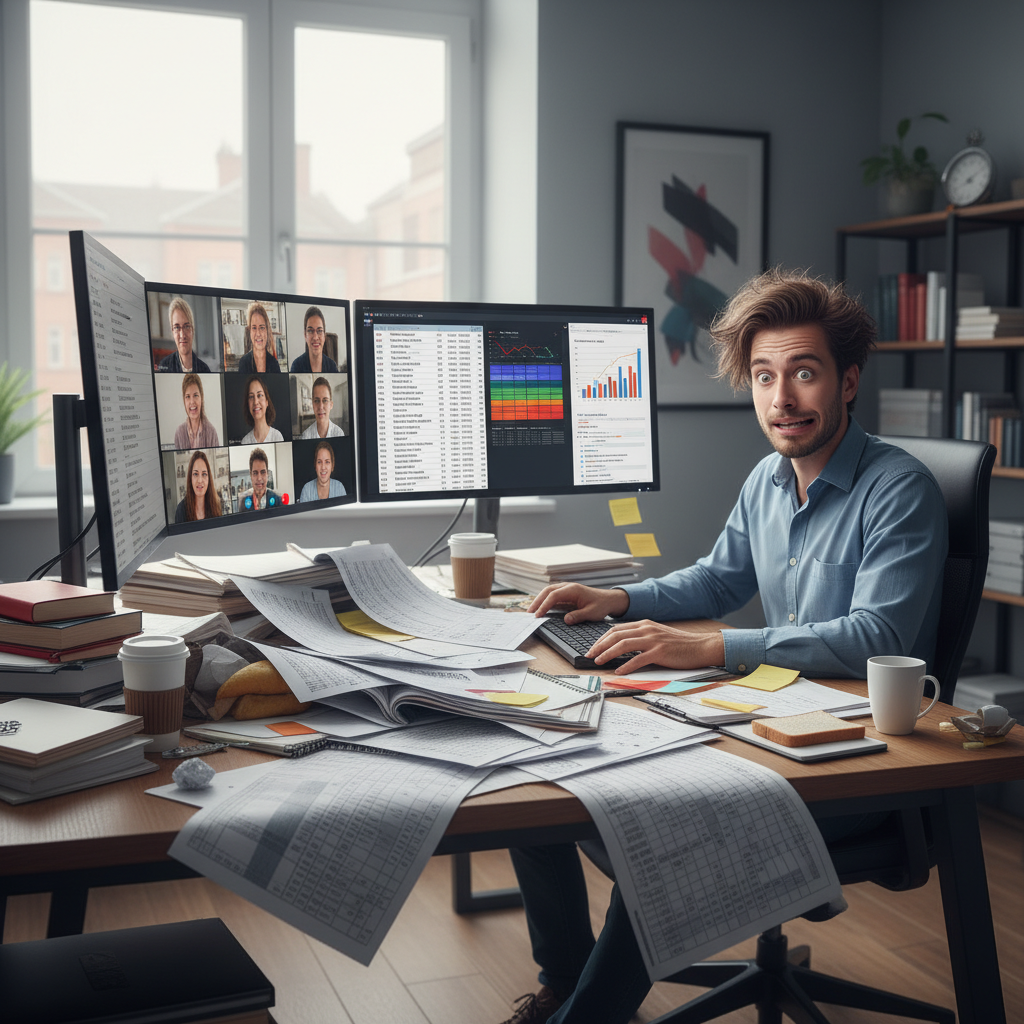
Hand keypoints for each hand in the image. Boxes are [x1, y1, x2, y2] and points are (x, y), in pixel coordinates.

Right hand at [529, 583, 629, 622]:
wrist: (608, 599)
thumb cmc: (601, 605)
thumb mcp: (591, 613)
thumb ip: (578, 616)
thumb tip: (566, 620)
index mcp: (573, 590)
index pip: (554, 595)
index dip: (544, 605)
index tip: (537, 615)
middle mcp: (568, 587)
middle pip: (547, 591)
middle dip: (537, 601)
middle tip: (529, 613)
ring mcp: (566, 588)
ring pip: (548, 591)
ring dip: (539, 600)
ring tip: (531, 612)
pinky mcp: (566, 593)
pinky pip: (552, 594)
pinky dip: (544, 600)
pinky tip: (540, 608)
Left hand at [586, 620, 725, 674]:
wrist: (700, 646)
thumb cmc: (679, 644)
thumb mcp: (657, 635)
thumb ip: (640, 637)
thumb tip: (621, 646)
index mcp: (644, 624)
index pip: (616, 629)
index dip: (601, 639)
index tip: (593, 648)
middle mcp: (646, 629)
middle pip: (616, 635)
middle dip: (599, 646)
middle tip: (589, 655)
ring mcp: (653, 640)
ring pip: (623, 645)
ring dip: (608, 654)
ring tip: (598, 662)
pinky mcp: (660, 652)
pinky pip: (638, 659)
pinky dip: (626, 666)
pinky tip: (619, 671)